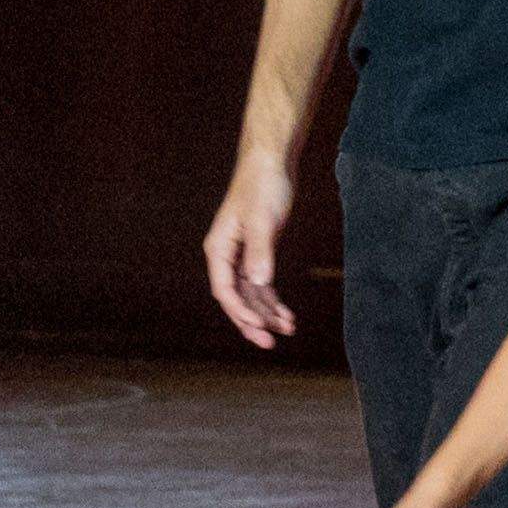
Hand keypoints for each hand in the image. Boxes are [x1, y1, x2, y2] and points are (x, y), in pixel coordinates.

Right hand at [205, 155, 298, 348]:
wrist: (271, 164)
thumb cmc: (263, 187)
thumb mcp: (263, 220)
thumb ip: (260, 252)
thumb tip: (259, 283)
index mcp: (219, 249)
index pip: (224, 290)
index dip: (240, 311)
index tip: (259, 326)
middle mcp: (226, 256)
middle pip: (236, 298)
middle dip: (252, 321)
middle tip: (270, 343)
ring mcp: (242, 256)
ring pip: (250, 294)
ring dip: (266, 313)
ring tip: (287, 329)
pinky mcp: (258, 253)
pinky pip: (262, 285)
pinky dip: (273, 300)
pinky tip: (286, 315)